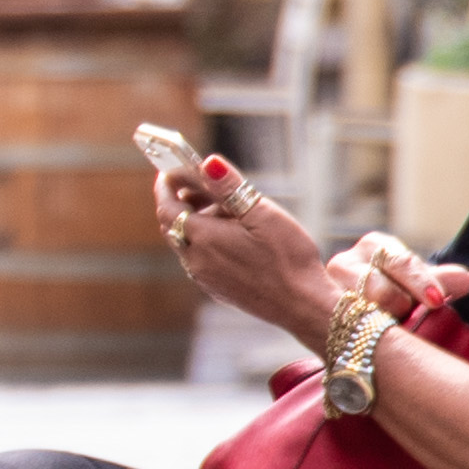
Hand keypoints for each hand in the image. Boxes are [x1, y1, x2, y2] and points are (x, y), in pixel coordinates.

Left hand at [151, 164, 343, 350]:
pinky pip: (199, 258)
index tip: (169, 170)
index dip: (165, 186)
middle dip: (182, 201)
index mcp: (202, 239)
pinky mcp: (216, 289)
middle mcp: (195, 260)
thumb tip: (207, 163)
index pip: (166, 208)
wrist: (303, 305)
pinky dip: (205, 240)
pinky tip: (233, 235)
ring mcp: (204, 278)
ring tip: (226, 208)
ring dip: (196, 221)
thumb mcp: (262, 213)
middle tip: (201, 184)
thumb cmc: (288, 258)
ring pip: (186, 242)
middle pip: (173, 224)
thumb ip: (230, 187)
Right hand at [328, 233, 468, 327]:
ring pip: (359, 312)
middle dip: (398, 307)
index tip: (436, 301)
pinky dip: (363, 337)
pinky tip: (373, 343)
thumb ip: (440, 281)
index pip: (400, 262)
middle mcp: (344, 263)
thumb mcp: (420, 285)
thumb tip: (466, 279)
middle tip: (409, 318)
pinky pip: (345, 330)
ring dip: (380, 325)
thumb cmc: (398, 294)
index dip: (420, 282)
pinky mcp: (318, 318)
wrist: (361, 320)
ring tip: (390, 330)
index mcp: (374, 246)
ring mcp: (325, 291)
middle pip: (377, 289)